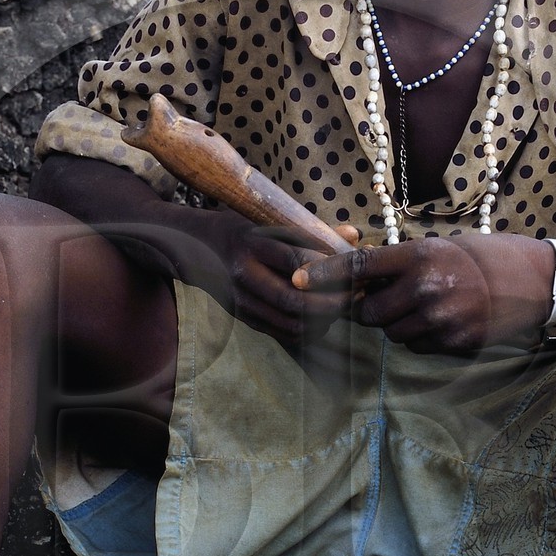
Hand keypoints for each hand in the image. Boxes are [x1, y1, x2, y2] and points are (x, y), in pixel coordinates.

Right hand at [198, 210, 363, 343]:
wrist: (198, 248)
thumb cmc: (243, 231)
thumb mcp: (271, 223)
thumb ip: (313, 232)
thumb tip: (354, 235)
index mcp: (250, 244)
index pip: (295, 260)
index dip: (329, 269)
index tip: (355, 270)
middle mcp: (243, 275)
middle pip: (295, 300)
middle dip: (334, 302)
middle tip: (357, 295)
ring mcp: (242, 301)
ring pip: (292, 322)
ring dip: (325, 318)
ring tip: (344, 305)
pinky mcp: (245, 318)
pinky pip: (284, 332)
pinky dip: (310, 329)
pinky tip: (324, 317)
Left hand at [295, 234, 555, 354]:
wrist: (539, 280)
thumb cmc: (485, 256)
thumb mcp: (441, 247)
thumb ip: (400, 264)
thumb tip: (358, 283)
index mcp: (420, 256)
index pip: (359, 267)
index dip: (324, 274)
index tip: (296, 279)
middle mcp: (427, 288)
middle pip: (368, 314)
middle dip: (371, 310)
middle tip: (391, 298)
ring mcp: (442, 320)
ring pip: (393, 334)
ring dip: (399, 324)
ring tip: (430, 305)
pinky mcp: (457, 344)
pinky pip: (420, 346)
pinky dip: (426, 337)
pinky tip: (450, 319)